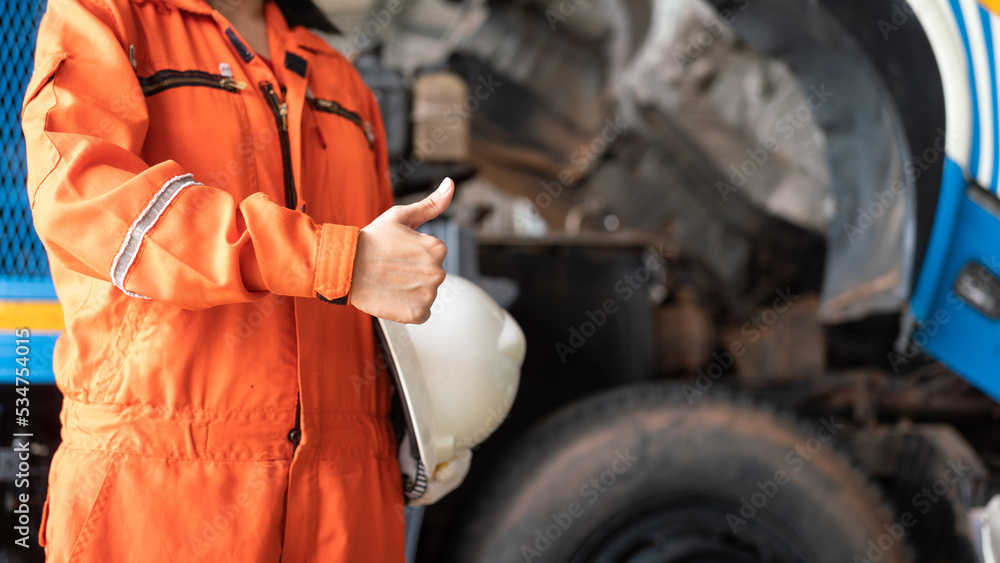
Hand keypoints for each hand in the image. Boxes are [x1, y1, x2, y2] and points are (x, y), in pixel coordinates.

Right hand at [349, 178, 453, 323]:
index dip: (414, 254)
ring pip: (426, 294)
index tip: (397, 253)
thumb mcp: (401, 216)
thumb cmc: (371, 240)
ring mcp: (428, 294)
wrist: (345, 266)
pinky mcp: (417, 314)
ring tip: (390, 282)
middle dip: (415, 273)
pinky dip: (408, 309)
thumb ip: (431, 204)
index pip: (434, 254)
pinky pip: (421, 313)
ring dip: (412, 291)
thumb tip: (450, 183)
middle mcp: (437, 272)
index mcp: (437, 248)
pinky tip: (393, 297)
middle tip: (391, 268)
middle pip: (431, 275)